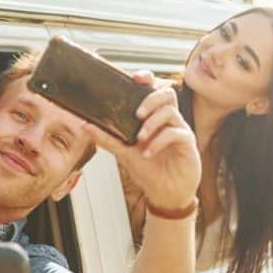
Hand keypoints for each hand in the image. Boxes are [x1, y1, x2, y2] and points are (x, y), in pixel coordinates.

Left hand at [82, 72, 200, 210]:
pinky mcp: (188, 143)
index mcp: (154, 117)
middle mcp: (168, 120)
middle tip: (137, 114)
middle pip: (166, 94)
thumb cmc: (149, 170)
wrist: (165, 194)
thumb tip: (85, 125)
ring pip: (171, 112)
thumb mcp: (124, 153)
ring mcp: (179, 129)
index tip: (135, 78)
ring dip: (152, 123)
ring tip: (140, 139)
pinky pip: (176, 133)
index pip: (154, 89)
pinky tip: (148, 153)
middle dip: (150, 99)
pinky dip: (159, 141)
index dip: (147, 78)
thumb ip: (107, 138)